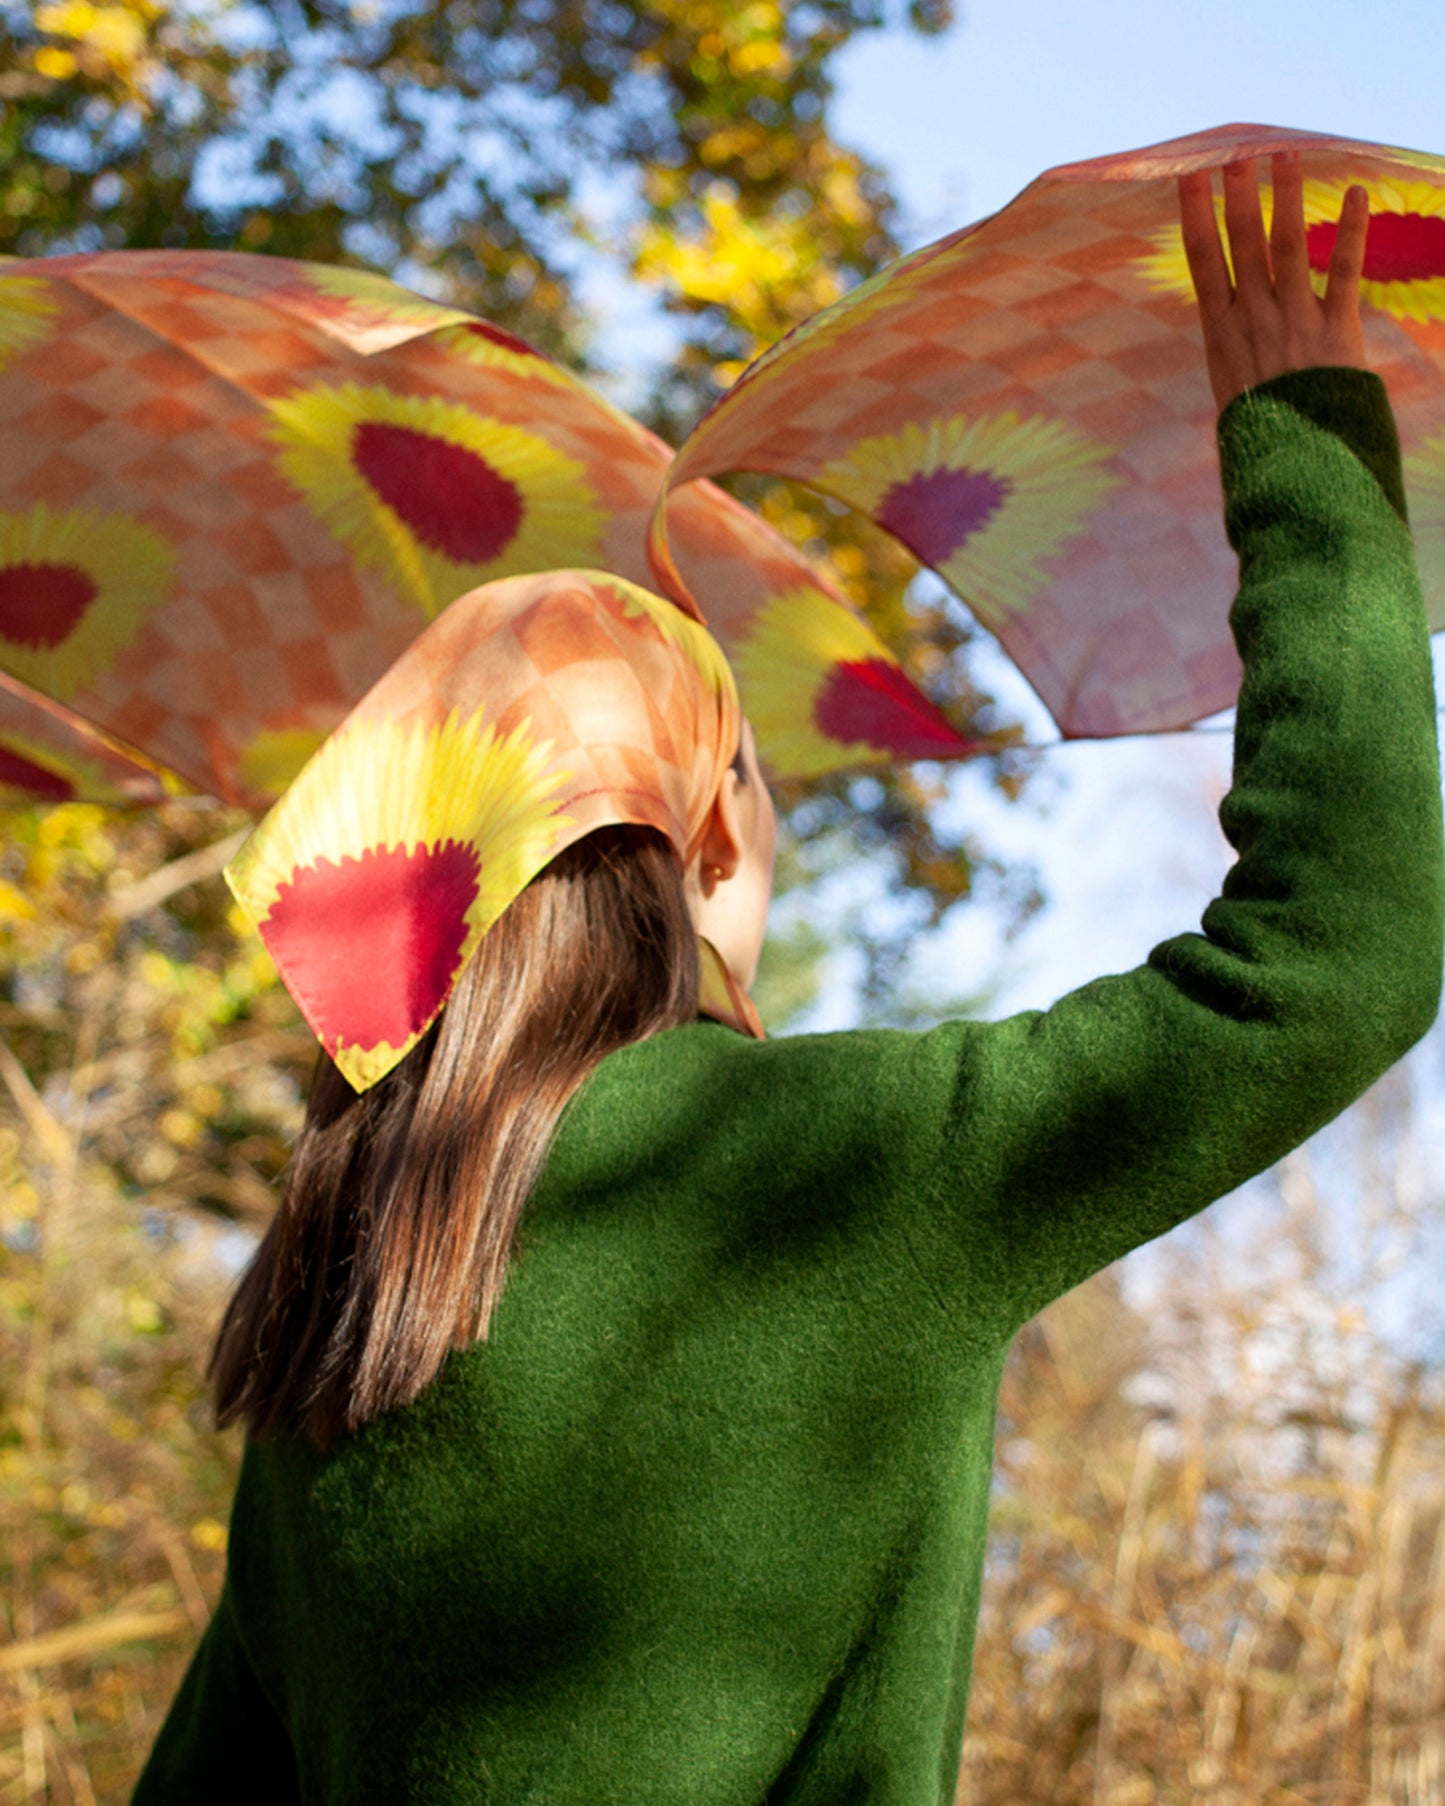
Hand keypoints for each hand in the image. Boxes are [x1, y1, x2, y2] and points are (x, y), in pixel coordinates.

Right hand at [1178, 152, 1370, 413]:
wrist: (1293, 463)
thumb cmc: (1259, 433)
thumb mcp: (1230, 389)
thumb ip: (1233, 347)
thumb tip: (1228, 319)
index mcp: (1221, 334)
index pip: (1202, 262)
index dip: (1195, 215)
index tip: (1190, 178)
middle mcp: (1254, 320)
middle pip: (1243, 245)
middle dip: (1238, 196)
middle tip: (1236, 153)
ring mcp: (1295, 321)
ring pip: (1288, 247)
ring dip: (1287, 198)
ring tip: (1286, 156)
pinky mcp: (1336, 329)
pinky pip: (1345, 272)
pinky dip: (1351, 232)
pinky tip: (1357, 194)